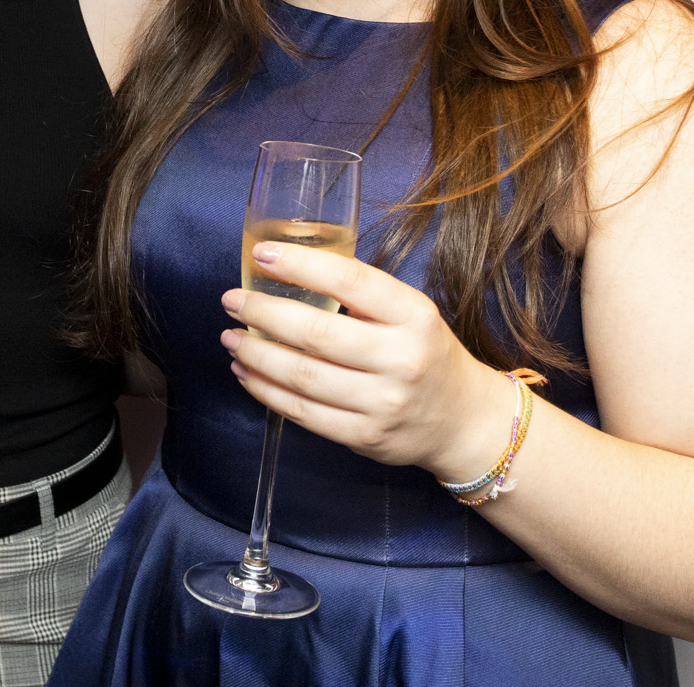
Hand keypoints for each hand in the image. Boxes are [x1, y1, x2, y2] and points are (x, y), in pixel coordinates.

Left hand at [220, 242, 519, 482]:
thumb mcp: (411, 313)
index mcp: (414, 316)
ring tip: (231, 337)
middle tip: (232, 301)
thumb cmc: (425, 354)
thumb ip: (361, 296)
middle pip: (316, 334)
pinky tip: (247, 372)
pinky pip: (303, 413)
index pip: (351, 281)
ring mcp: (382, 403)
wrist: (461, 421)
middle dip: (264, 313)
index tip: (262, 255)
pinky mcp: (364, 438)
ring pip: (303, 377)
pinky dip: (266, 391)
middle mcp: (401, 360)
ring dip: (257, 354)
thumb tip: (288, 271)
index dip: (301, 265)